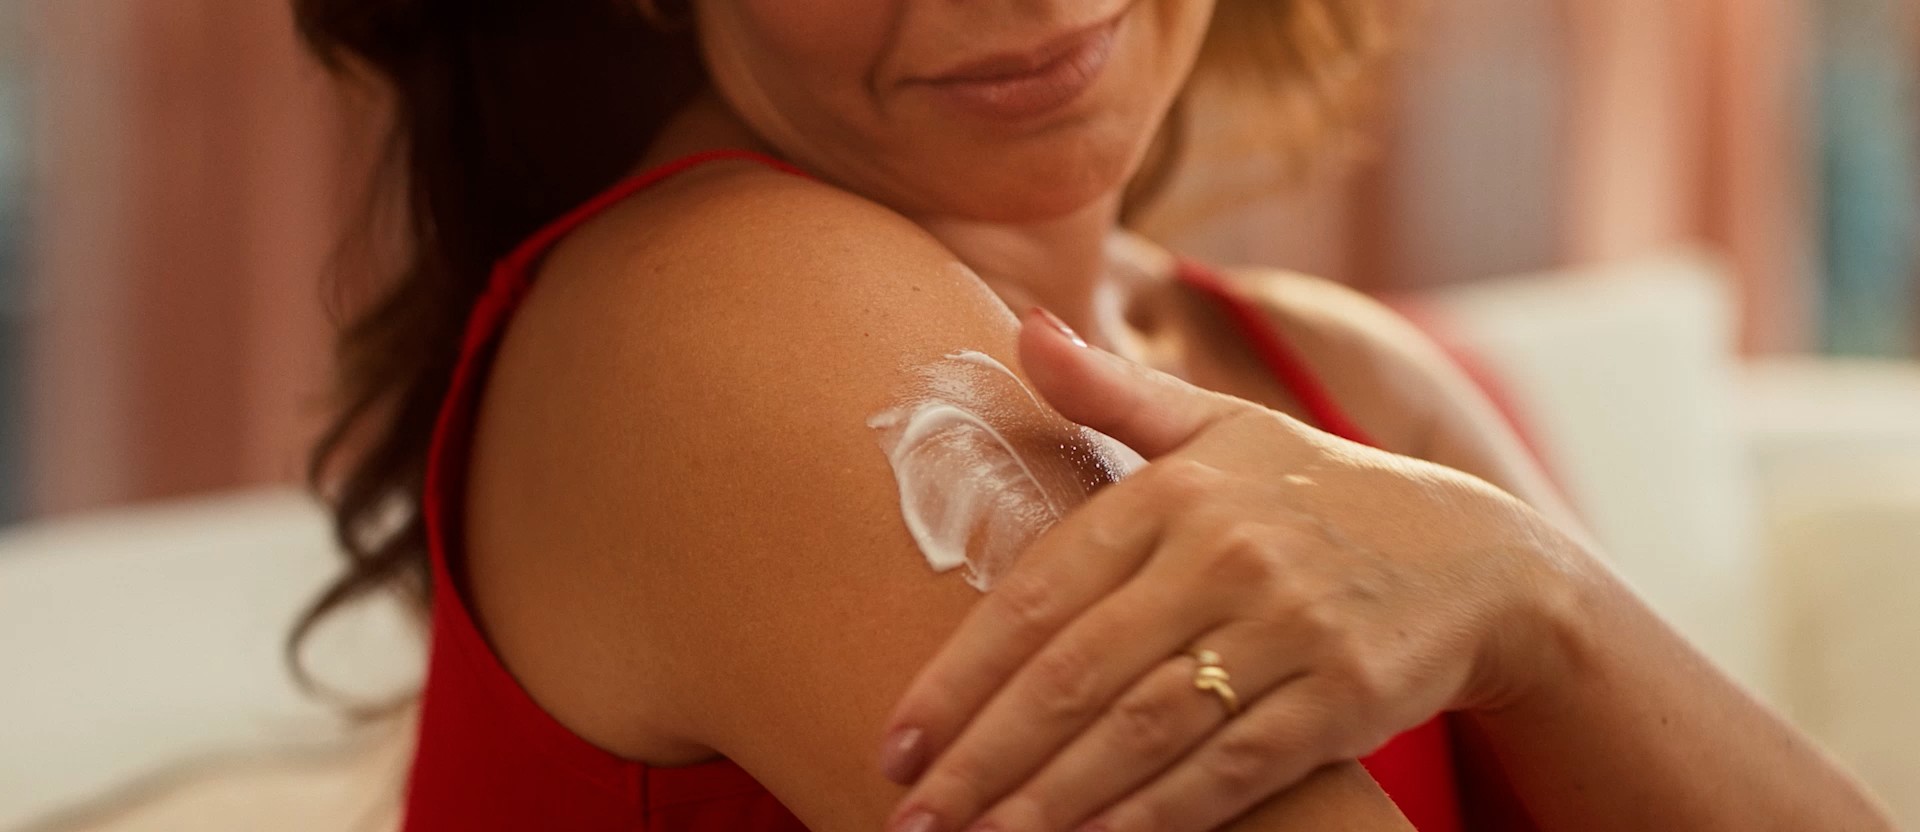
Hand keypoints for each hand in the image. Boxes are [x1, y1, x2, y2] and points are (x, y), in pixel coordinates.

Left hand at [878, 308, 1587, 831]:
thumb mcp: (1221, 427)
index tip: (897, 741)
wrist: (1479, 557)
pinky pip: (1229, 768)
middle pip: (1076, 674)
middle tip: (912, 819)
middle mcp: (1225, 552)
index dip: (959, 676)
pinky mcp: (1343, 696)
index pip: (1038, 594)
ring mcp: (1289, 625)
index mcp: (1174, 489)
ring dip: (1050, 800)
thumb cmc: (1316, 492)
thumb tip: (1022, 327)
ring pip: (1142, 730)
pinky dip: (1154, 815)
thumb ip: (1112, 394)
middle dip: (983, 758)